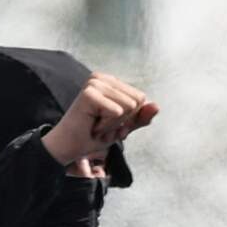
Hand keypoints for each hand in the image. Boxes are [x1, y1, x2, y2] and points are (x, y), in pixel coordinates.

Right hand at [43, 70, 158, 172]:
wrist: (69, 148)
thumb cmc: (94, 136)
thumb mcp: (123, 127)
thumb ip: (141, 117)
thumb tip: (157, 106)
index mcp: (110, 81)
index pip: (141, 98)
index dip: (129, 118)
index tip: (109, 122)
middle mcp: (102, 78)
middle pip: (137, 101)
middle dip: (123, 121)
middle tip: (102, 125)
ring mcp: (95, 83)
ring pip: (129, 107)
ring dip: (115, 125)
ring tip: (97, 125)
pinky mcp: (90, 93)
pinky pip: (118, 112)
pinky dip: (108, 126)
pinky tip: (93, 126)